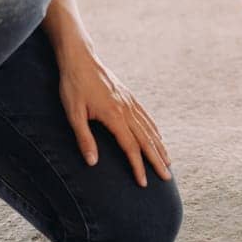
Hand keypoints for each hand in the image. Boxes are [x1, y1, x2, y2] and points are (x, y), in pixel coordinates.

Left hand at [58, 44, 172, 186]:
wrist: (80, 58)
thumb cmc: (73, 86)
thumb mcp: (73, 114)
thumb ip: (84, 138)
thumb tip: (92, 163)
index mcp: (114, 115)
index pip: (130, 146)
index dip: (137, 166)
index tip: (143, 182)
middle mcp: (126, 109)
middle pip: (146, 139)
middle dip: (156, 160)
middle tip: (166, 177)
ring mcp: (129, 102)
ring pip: (149, 128)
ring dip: (159, 146)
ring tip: (168, 162)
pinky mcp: (128, 96)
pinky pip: (146, 116)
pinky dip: (155, 129)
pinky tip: (158, 137)